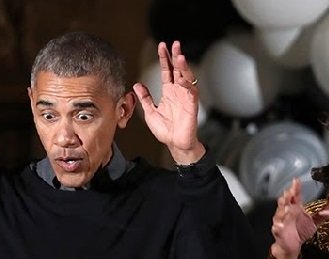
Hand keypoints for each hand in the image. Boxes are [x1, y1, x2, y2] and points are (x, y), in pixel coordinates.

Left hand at [133, 41, 202, 164]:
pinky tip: (182, 77)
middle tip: (173, 44)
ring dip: (183, 66)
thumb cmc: (166, 131)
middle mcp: (178, 92)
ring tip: (179, 56)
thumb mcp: (150, 112)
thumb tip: (137, 85)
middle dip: (175, 56)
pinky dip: (187, 84)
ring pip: (186, 77)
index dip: (164, 59)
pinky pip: (191, 91)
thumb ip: (145, 98)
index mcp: (169, 92)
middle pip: (177, 70)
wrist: (175, 144)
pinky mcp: (192, 105)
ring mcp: (186, 97)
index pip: (167, 71)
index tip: (162, 46)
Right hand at [270, 179, 328, 258]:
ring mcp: (281, 221)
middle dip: (287, 196)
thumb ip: (325, 212)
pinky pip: (277, 228)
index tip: (296, 180)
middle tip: (290, 192)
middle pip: (286, 201)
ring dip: (283, 209)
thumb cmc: (301, 231)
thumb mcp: (315, 222)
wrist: (292, 247)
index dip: (295, 188)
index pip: (295, 195)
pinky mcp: (278, 231)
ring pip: (280, 213)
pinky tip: (279, 225)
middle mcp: (287, 212)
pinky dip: (278, 226)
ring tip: (287, 206)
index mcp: (295, 207)